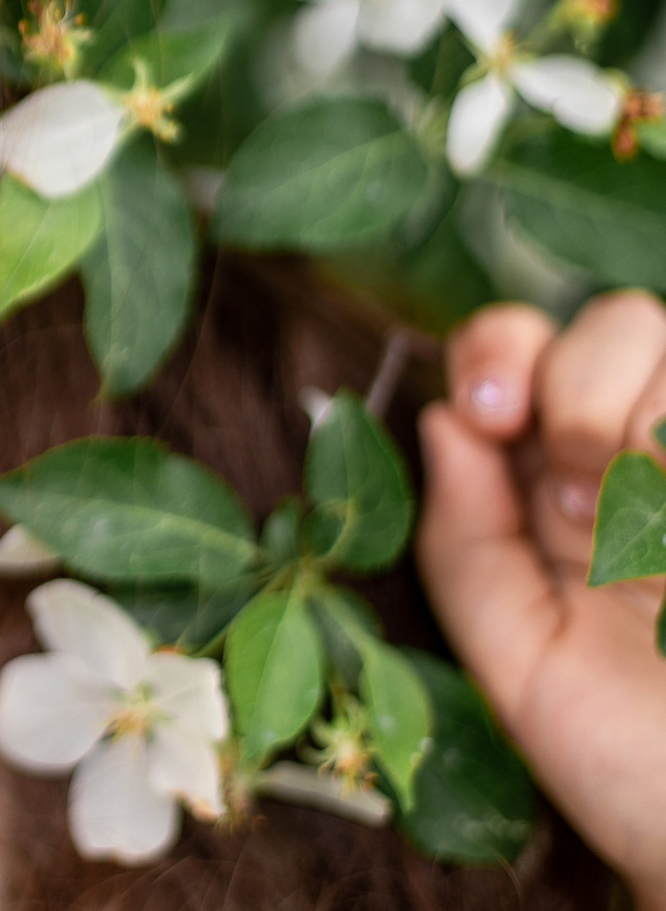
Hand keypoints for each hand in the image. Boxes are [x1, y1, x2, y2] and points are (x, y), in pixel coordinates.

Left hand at [417, 293, 665, 905]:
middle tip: (571, 493)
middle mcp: (655, 457)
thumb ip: (465, 539)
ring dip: (644, 419)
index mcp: (570, 480)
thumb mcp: (516, 659)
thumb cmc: (631, 765)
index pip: (526, 341)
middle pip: (621, 320)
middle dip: (579, 388)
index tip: (488, 414)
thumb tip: (442, 420)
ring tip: (640, 528)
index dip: (501, 350)